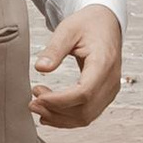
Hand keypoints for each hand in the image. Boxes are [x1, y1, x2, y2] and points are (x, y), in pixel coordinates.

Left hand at [31, 5, 122, 128]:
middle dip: (55, 111)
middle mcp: (111, 81)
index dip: (59, 100)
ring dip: (59, 117)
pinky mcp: (104, 96)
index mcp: (104, 63)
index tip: (38, 95)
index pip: (84, 93)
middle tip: (32, 102)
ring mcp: (110, 91)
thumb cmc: (88, 24)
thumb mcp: (68, 29)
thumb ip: (54, 49)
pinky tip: (49, 112)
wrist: (106, 24)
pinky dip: (67, 118)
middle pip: (84, 110)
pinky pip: (87, 115)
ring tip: (37, 106)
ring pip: (85, 117)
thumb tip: (40, 68)